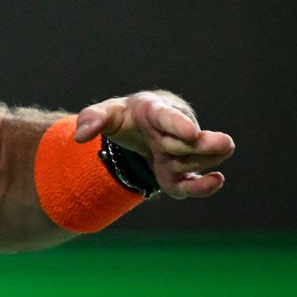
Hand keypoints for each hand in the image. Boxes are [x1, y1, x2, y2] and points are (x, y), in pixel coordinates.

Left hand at [75, 91, 234, 198]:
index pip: (168, 117)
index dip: (179, 124)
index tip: (191, 132)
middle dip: (200, 145)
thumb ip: (92, 119)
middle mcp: (175, 130)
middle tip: (215, 143)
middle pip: (190, 142)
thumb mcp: (106, 113)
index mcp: (155, 111)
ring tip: (166, 156)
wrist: (141, 126)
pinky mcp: (181, 174)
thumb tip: (80, 136)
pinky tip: (216, 180)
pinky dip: (204, 186)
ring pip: (193, 162)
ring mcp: (180, 152)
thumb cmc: (125, 116)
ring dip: (186, 165)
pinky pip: (193, 183)